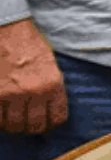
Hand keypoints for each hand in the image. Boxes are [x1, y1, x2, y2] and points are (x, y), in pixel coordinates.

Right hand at [0, 19, 67, 133]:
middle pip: (33, 127)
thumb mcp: (50, 64)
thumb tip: (50, 110)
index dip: (51, 123)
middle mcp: (33, 91)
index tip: (47, 123)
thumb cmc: (30, 45)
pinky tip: (1, 111)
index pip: (56, 118)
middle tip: (28, 122)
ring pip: (13, 126)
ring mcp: (10, 94)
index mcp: (52, 83)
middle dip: (31, 127)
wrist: (8, 31)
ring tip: (13, 116)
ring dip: (13, 124)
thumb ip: (52, 87)